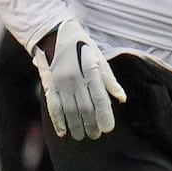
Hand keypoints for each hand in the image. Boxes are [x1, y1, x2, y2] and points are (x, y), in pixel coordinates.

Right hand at [33, 20, 117, 142]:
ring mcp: (61, 83)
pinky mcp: (49, 84)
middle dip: (91, 124)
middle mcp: (75, 79)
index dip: (104, 115)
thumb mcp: (100, 58)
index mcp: (91, 72)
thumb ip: (110, 80)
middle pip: (84, 108)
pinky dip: (58, 121)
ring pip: (69, 110)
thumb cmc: (83, 46)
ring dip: (76, 126)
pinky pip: (53, 106)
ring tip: (82, 136)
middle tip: (96, 135)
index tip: (108, 129)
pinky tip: (63, 132)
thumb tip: (121, 99)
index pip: (100, 99)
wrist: (54, 34)